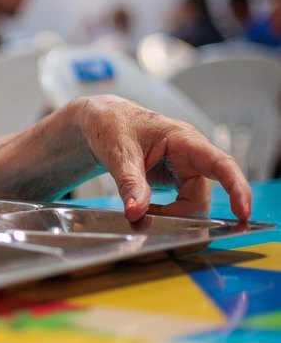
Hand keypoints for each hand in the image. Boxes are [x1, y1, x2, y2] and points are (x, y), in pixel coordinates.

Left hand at [72, 95, 251, 221]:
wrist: (101, 121)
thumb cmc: (113, 124)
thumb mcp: (118, 152)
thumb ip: (130, 183)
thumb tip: (136, 212)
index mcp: (184, 139)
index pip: (220, 164)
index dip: (236, 188)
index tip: (242, 212)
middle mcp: (190, 155)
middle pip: (201, 195)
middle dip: (182, 214)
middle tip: (151, 220)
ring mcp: (184, 168)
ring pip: (191, 203)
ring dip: (172, 215)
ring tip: (141, 212)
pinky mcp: (175, 180)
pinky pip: (180, 204)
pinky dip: (166, 213)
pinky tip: (145, 211)